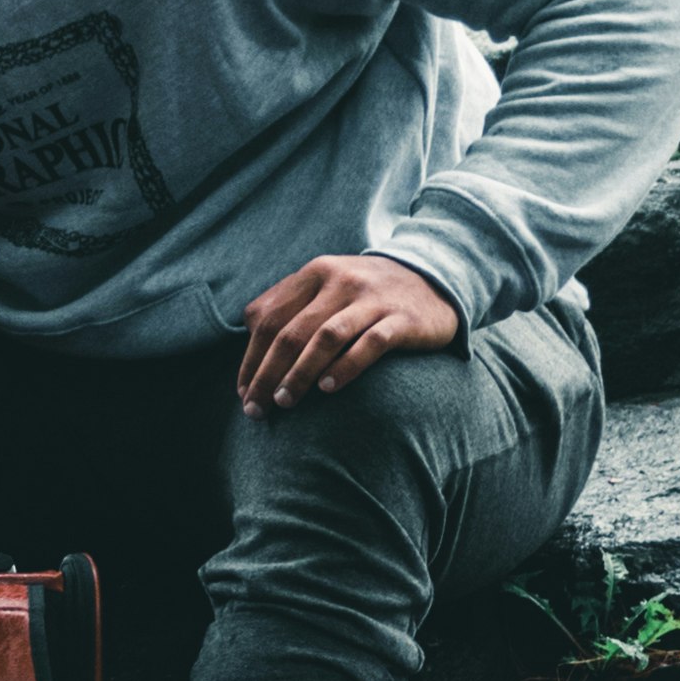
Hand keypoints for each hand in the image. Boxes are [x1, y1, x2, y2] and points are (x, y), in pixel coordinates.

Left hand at [237, 250, 461, 410]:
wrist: (435, 279)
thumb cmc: (368, 293)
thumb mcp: (328, 284)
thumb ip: (291, 302)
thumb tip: (249, 331)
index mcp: (314, 273)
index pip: (268, 319)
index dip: (251, 358)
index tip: (243, 393)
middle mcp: (340, 280)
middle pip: (291, 332)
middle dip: (268, 373)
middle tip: (257, 407)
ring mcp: (372, 299)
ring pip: (325, 337)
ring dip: (300, 373)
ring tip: (285, 402)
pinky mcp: (402, 319)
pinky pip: (369, 344)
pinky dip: (345, 367)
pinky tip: (328, 389)